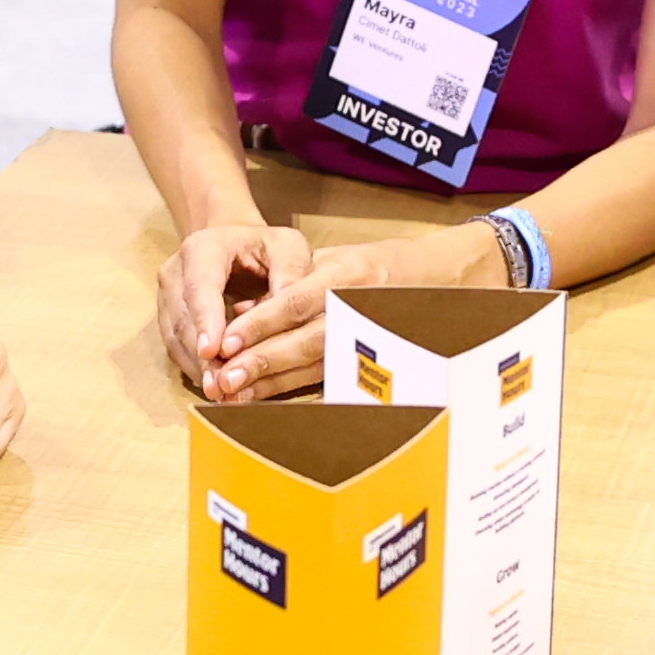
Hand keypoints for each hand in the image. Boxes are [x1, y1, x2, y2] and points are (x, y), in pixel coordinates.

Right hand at [162, 222, 307, 398]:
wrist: (236, 245)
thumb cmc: (266, 247)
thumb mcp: (287, 247)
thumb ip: (291, 272)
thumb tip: (290, 304)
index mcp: (203, 248)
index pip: (200, 286)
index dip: (204, 320)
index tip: (212, 351)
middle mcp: (176, 271)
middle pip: (183, 318)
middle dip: (201, 354)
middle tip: (220, 385)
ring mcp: (167, 296)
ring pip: (176, 337)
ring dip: (197, 367)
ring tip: (218, 392)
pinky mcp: (169, 318)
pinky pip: (177, 347)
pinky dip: (195, 368)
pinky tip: (215, 385)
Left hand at [194, 231, 467, 401]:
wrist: (431, 278)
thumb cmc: (369, 266)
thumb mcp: (331, 258)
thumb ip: (289, 282)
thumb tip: (240, 308)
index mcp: (348, 274)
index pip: (297, 301)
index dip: (261, 323)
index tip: (228, 339)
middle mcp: (359, 308)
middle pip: (306, 341)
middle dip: (262, 361)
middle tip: (223, 377)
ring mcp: (367, 339)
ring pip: (313, 366)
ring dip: (269, 382)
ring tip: (232, 393)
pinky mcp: (366, 362)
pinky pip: (321, 378)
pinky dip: (285, 387)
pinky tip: (256, 395)